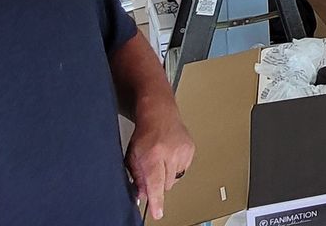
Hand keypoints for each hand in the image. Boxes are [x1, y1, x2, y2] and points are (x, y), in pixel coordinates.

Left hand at [125, 104, 194, 220]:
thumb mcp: (133, 155)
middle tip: (153, 170)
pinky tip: (170, 155)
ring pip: (176, 178)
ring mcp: (183, 151)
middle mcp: (170, 153)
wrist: (160, 113)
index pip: (155, 183)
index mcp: (153, 154)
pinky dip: (176, 166)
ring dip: (168, 174)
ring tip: (162, 159)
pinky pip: (184, 169)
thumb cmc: (145, 132)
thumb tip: (142, 195)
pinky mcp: (191, 150)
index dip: (156, 200)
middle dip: (159, 182)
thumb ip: (138, 177)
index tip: (158, 213)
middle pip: (166, 184)